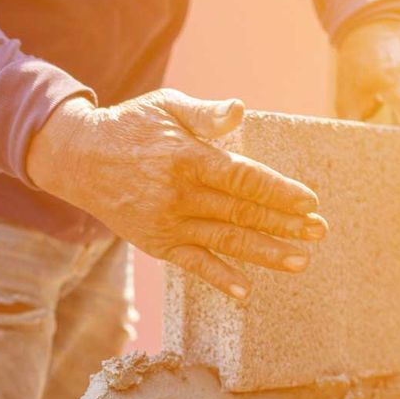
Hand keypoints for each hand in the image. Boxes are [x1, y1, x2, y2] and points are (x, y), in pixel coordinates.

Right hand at [25, 89, 325, 300]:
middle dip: (285, 223)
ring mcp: (167, 222)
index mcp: (187, 158)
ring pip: (225, 240)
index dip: (278, 191)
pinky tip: (246, 292)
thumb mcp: (167, 106)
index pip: (243, 178)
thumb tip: (239, 109)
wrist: (79, 159)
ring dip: (265, 253)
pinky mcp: (156, 242)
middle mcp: (178, 194)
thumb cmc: (132, 127)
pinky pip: (193, 264)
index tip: (309, 202)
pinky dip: (219, 278)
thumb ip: (205, 114)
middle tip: (320, 231)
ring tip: (301, 261)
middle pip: (241, 212)